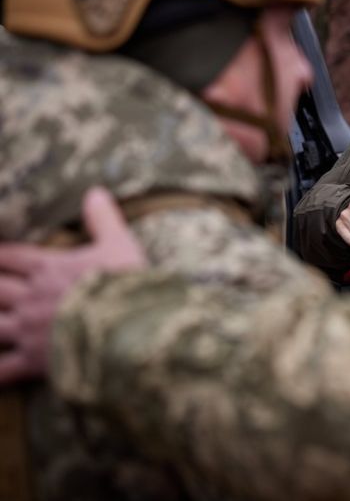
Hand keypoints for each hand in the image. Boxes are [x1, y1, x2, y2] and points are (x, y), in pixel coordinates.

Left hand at [0, 187, 145, 383]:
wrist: (127, 327)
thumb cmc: (125, 284)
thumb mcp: (119, 244)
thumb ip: (104, 219)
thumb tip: (95, 191)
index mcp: (50, 268)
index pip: (12, 256)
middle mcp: (31, 298)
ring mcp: (29, 330)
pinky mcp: (33, 361)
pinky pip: (2, 369)